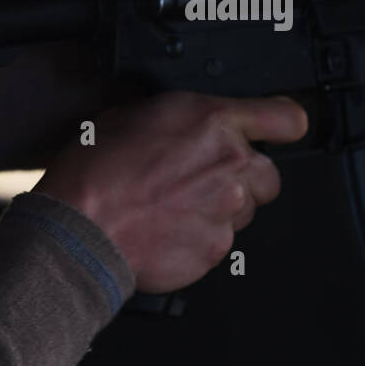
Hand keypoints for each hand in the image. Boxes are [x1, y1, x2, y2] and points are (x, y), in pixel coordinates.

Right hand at [34, 91, 308, 292]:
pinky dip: (201, 240)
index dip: (285, 125)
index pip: (284, 118)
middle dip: (244, 180)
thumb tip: (190, 125)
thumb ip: (180, 120)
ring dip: (221, 211)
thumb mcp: (132, 116)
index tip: (283, 131)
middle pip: (269, 176)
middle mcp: (228, 165)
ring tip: (175, 209)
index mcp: (212, 122)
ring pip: (245, 212)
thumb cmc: (95, 173)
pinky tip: (168, 232)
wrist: (79, 231)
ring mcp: (226, 210)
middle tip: (203, 183)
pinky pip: (222, 243)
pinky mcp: (216, 249)